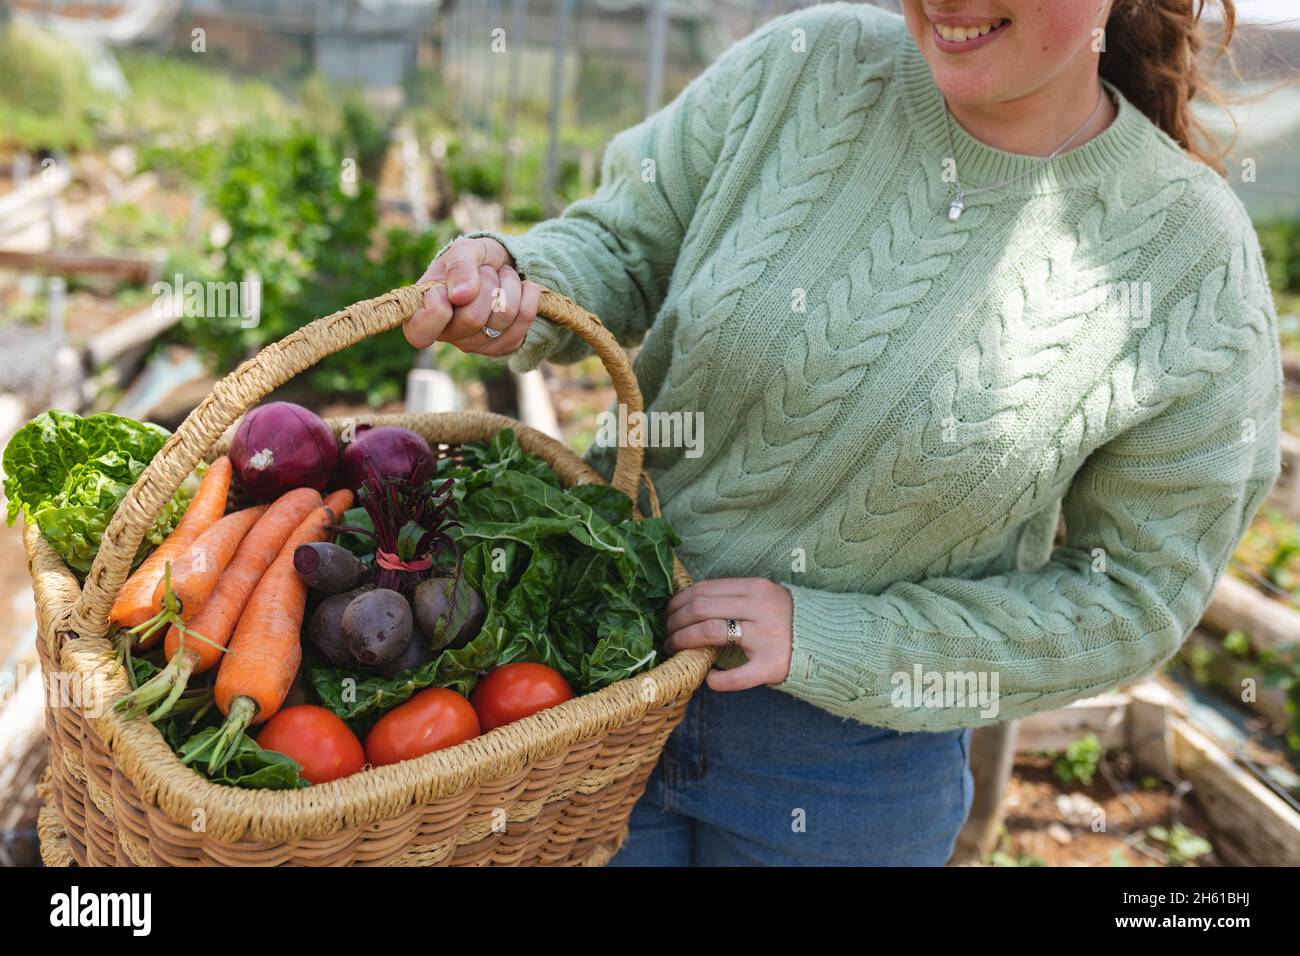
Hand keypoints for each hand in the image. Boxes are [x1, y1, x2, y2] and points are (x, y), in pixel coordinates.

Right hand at [404, 236, 543, 355]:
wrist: (505, 266)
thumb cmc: (474, 260)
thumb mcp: (464, 250)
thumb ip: (459, 266)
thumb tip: (460, 295)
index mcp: (424, 313)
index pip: (419, 333)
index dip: (436, 310)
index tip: (444, 289)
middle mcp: (448, 335)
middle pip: (473, 318)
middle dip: (487, 283)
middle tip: (487, 271)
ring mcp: (476, 344)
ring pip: (503, 317)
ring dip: (509, 285)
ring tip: (502, 276)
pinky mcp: (504, 346)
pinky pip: (524, 321)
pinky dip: (528, 295)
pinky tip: (522, 287)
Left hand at [664, 578, 793, 691]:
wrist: (828, 641)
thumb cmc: (785, 620)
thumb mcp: (762, 597)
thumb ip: (733, 597)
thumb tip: (687, 602)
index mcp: (755, 588)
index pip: (704, 589)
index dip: (678, 601)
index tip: (668, 613)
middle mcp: (760, 608)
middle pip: (701, 609)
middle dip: (675, 621)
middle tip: (666, 633)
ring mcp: (766, 637)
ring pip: (710, 632)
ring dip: (684, 641)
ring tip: (675, 649)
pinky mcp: (772, 665)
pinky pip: (737, 676)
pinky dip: (718, 679)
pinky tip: (709, 679)